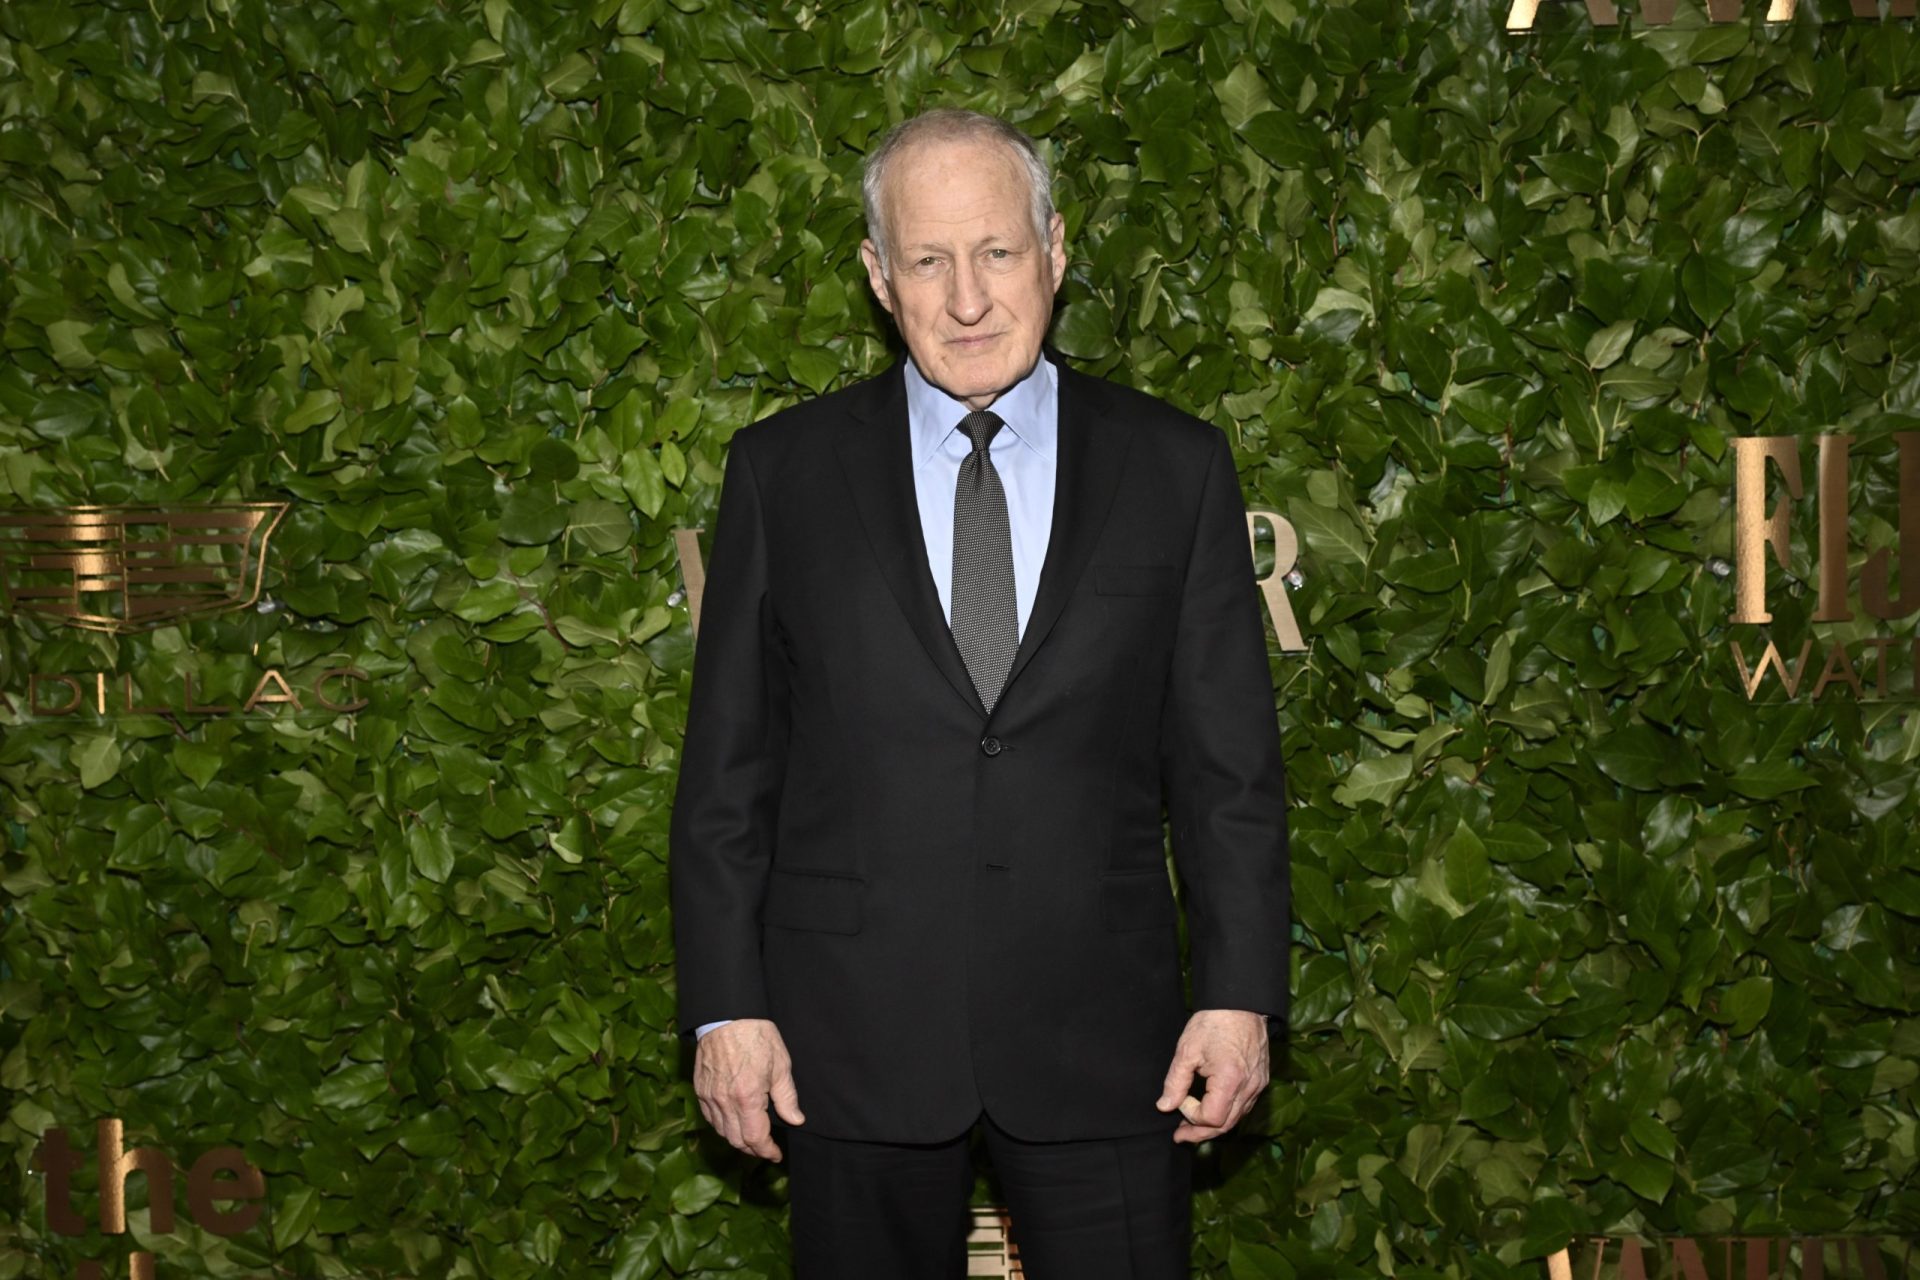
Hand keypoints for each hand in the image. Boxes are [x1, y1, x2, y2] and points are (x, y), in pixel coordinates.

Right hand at [692, 1018, 804, 1159]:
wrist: (727, 1016)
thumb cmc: (757, 1037)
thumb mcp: (781, 1065)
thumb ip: (787, 1097)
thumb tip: (795, 1119)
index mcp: (747, 1097)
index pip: (756, 1138)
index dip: (767, 1151)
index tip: (776, 1154)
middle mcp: (724, 1101)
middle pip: (736, 1140)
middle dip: (753, 1149)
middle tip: (766, 1148)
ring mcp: (709, 1096)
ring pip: (721, 1132)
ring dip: (737, 1139)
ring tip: (751, 1138)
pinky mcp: (700, 1089)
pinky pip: (710, 1118)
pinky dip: (722, 1126)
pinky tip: (733, 1122)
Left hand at [1154, 1009, 1269, 1142]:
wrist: (1240, 1003)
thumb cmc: (1213, 1022)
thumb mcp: (1187, 1050)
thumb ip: (1175, 1082)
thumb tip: (1164, 1106)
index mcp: (1230, 1080)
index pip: (1212, 1118)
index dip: (1192, 1115)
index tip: (1180, 1099)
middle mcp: (1249, 1087)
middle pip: (1226, 1125)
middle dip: (1201, 1133)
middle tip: (1180, 1136)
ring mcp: (1258, 1084)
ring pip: (1236, 1118)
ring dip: (1214, 1125)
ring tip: (1192, 1125)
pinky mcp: (1261, 1080)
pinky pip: (1244, 1106)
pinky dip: (1227, 1112)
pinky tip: (1213, 1108)